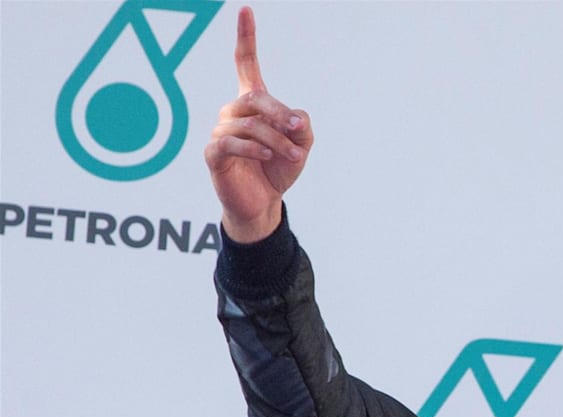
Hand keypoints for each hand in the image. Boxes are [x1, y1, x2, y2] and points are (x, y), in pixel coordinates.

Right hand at [203, 6, 312, 242]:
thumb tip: (296, 116)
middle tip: (299, 130)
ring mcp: (219, 131)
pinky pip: (230, 142)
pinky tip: (268, 156)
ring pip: (248, 124)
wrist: (264, 203)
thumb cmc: (279, 170)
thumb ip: (301, 126)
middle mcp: (232, 112)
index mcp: (252, 104)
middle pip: (255, 98)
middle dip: (281, 113)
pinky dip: (254, 148)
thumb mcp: (301, 146)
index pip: (245, 64)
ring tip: (293, 155)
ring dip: (276, 138)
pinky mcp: (213, 153)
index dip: (246, 38)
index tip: (245, 10)